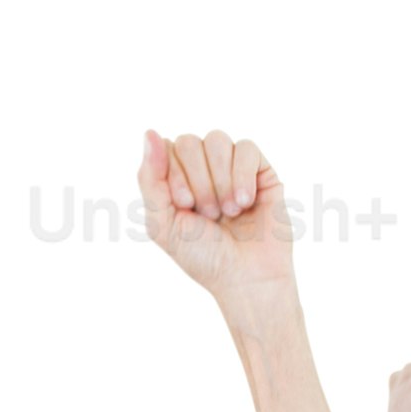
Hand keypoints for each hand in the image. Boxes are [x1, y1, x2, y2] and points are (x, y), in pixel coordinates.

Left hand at [136, 130, 298, 318]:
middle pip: (190, 142)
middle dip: (198, 180)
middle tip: (209, 214)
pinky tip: (245, 202)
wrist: (247, 279)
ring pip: (217, 140)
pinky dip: (243, 176)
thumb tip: (150, 132)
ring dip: (221, 180)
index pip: (166, 148)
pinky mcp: (261, 172)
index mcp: (176, 179)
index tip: (185, 205)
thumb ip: (149, 179)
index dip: (174, 173)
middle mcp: (202, 169)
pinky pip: (247, 149)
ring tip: (229, 211)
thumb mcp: (163, 224)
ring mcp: (232, 168)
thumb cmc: (204, 257)